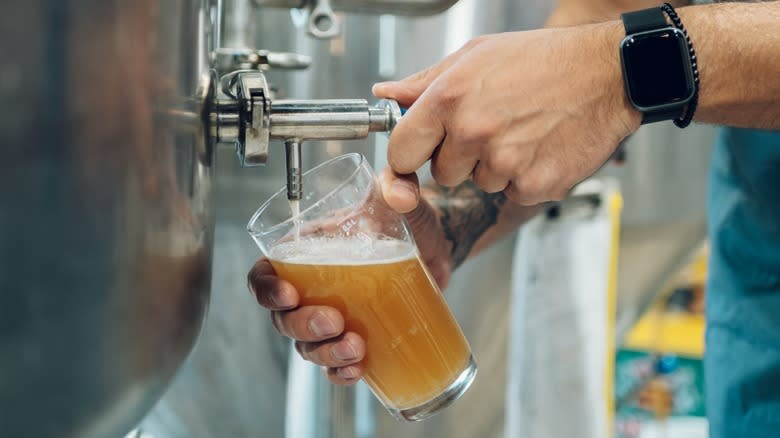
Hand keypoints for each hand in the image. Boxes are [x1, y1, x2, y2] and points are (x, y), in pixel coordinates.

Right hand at [247, 169, 452, 383]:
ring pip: (307, 346)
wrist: (438, 246)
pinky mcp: (355, 336)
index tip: (288, 294)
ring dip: (324, 353)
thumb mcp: (398, 198)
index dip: (266, 288)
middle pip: (283, 317)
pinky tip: (358, 369)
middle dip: (301, 326)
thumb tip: (400, 192)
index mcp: (306, 252)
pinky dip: (341, 373)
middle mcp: (311, 287)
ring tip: (355, 347)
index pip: (265, 274)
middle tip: (332, 321)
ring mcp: (332, 316)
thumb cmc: (407, 219)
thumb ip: (397, 183)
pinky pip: (336, 364)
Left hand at [373, 21, 640, 205]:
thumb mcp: (476, 55)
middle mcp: (473, 131)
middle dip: (459, 159)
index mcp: (450, 98)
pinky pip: (511, 194)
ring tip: (523, 132)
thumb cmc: (543, 60)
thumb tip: (386, 94)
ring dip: (495, 167)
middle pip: (441, 174)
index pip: (401, 152)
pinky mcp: (534, 185)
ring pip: (478, 184)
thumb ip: (425, 82)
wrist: (608, 73)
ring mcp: (504, 162)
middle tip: (492, 128)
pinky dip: (524, 178)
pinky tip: (541, 148)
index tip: (421, 152)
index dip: (410, 155)